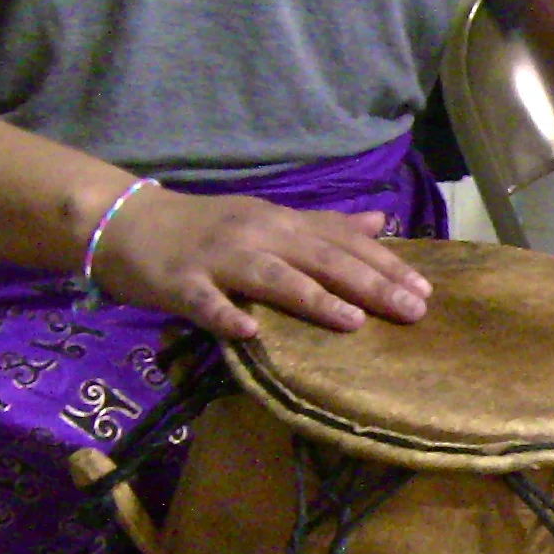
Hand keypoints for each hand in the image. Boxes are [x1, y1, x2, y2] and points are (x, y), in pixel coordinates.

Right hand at [93, 188, 433, 337]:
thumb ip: (325, 225)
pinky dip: (225, 316)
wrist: (126, 222)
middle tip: (414, 310)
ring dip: (314, 298)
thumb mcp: (269, 220)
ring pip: (273, 277)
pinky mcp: (179, 282)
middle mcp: (257, 235)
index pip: (343, 243)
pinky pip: (205, 302)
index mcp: (281, 223)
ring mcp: (217, 258)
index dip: (386, 265)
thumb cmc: (206, 228)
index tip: (426, 290)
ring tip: (354, 321)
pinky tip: (249, 332)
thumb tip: (380, 221)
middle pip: (321, 259)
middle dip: (370, 284)